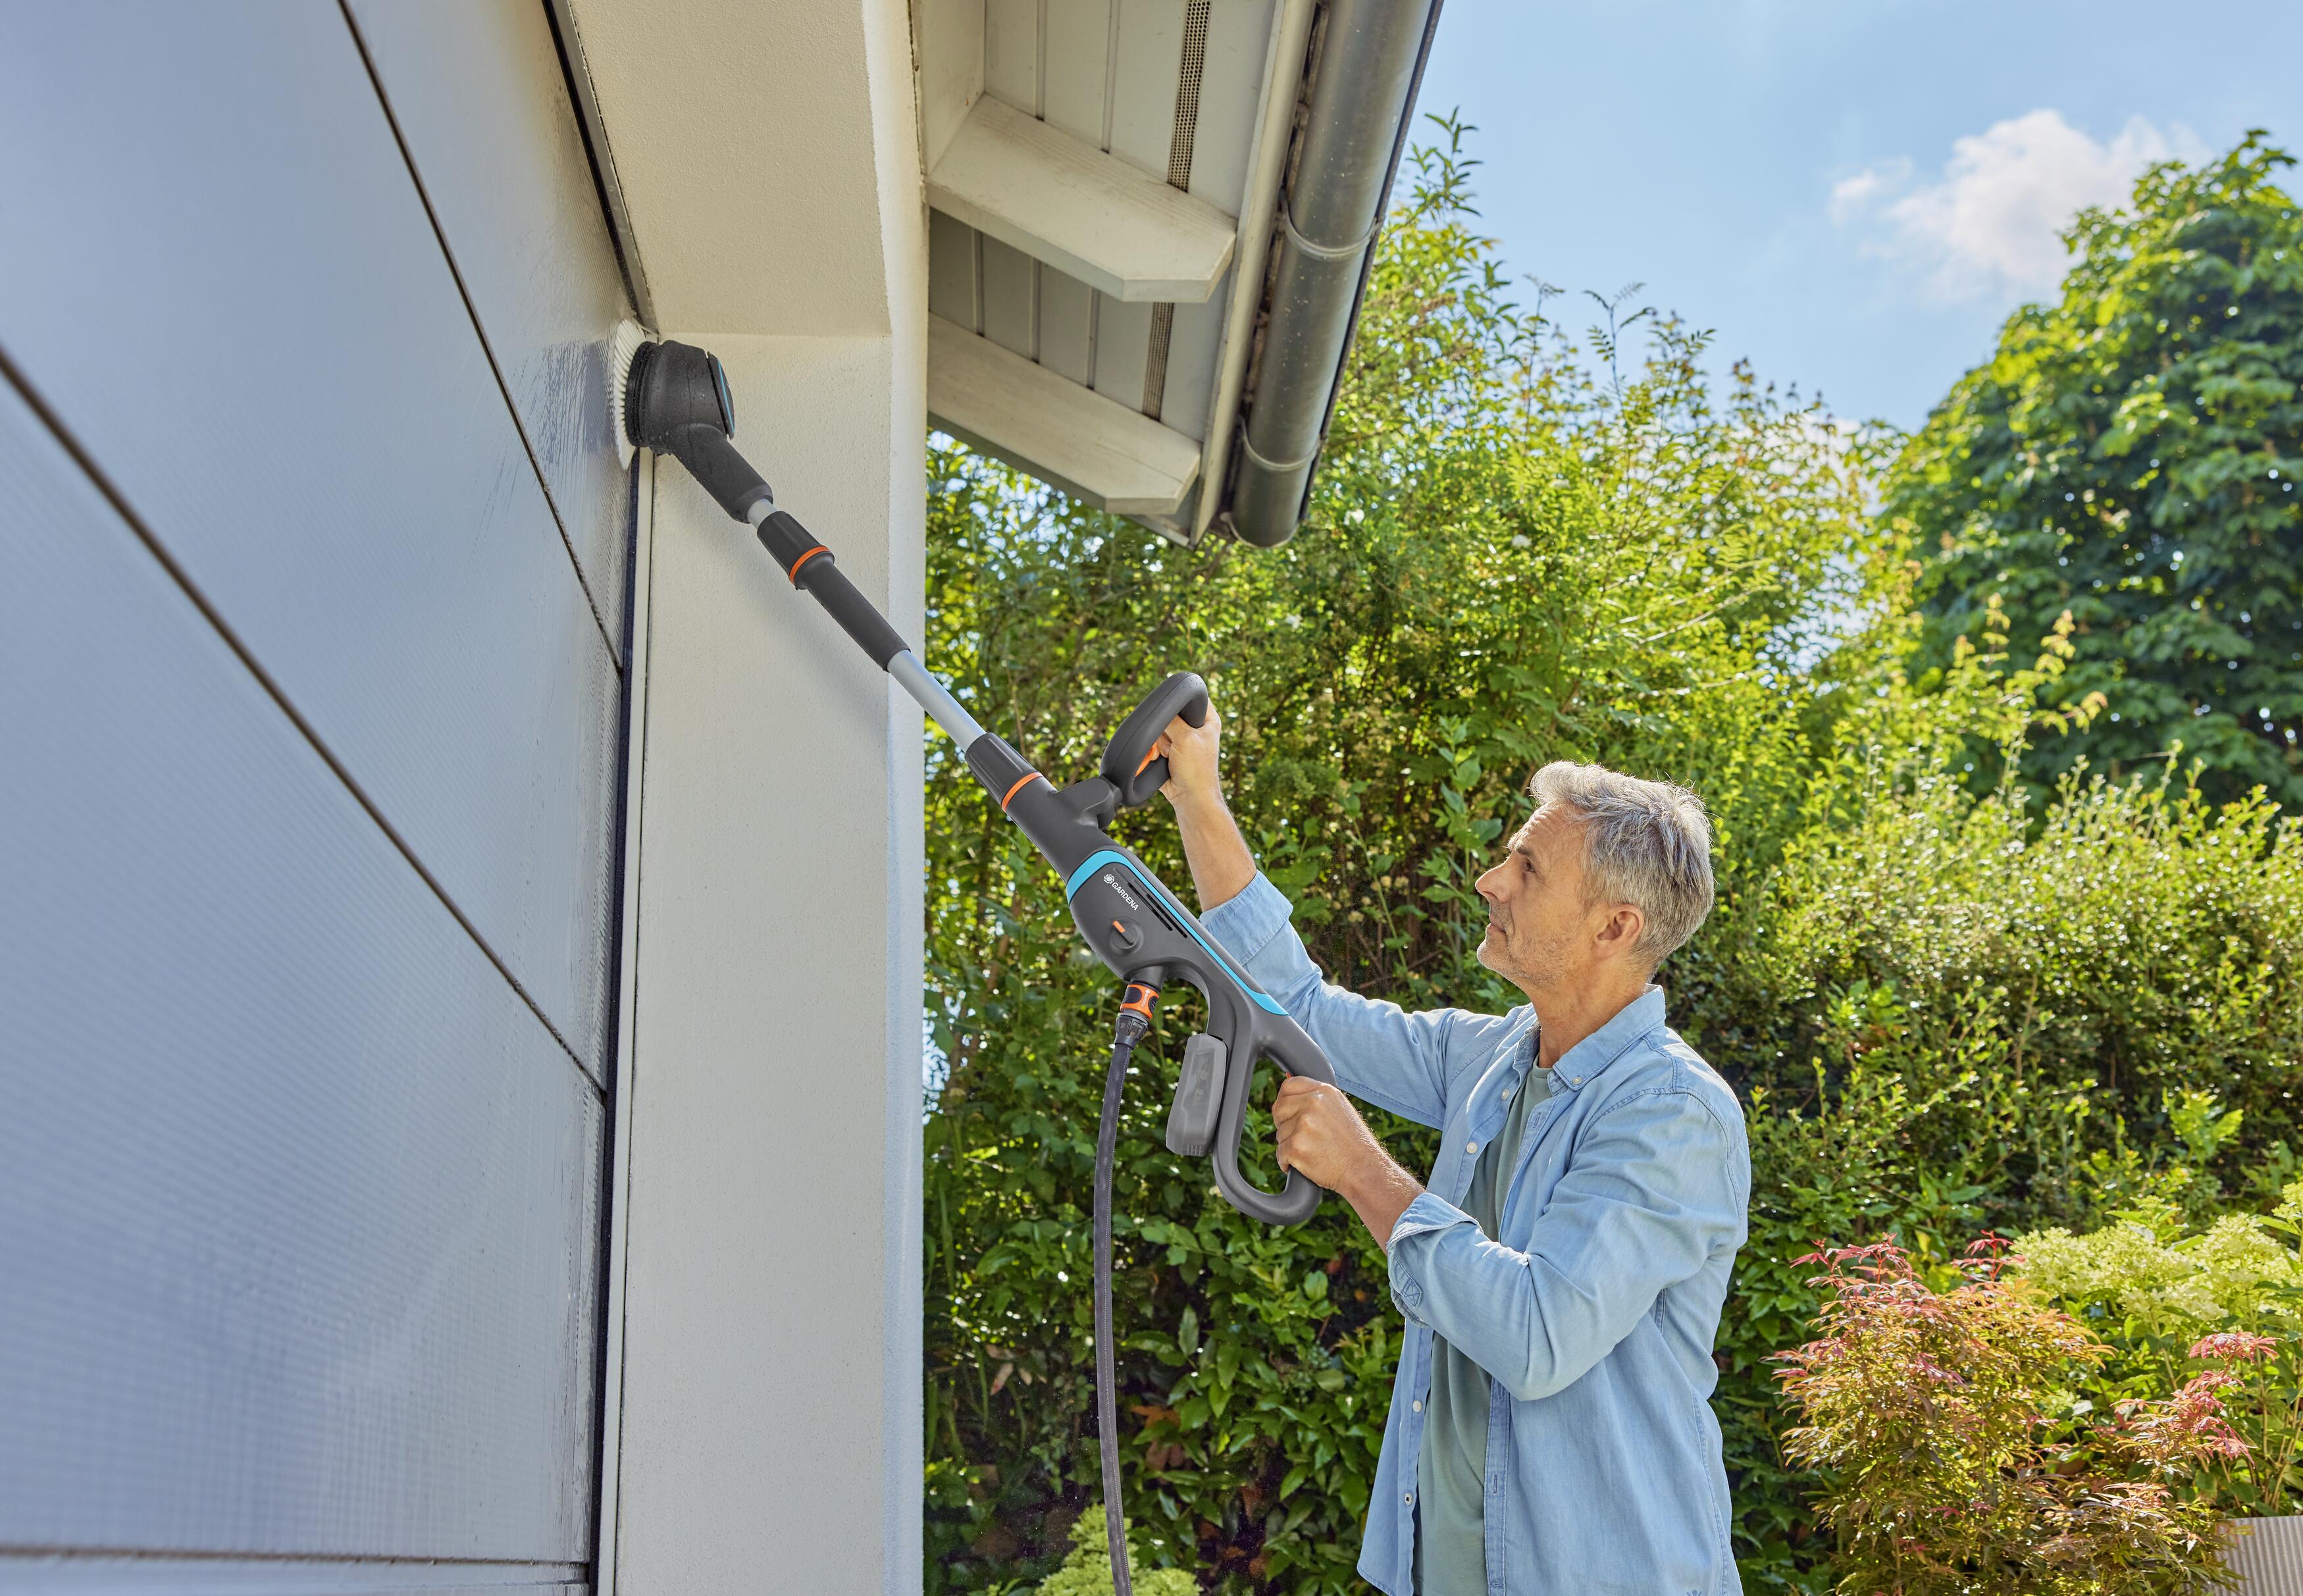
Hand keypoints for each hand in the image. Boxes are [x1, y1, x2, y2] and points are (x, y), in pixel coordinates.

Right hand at [1154, 702, 1222, 814]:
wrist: (1188, 797)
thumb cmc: (1196, 770)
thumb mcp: (1186, 738)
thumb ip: (1172, 719)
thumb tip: (1158, 708)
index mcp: (1208, 719)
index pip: (1192, 698)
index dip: (1181, 702)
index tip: (1176, 717)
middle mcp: (1195, 727)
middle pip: (1171, 713)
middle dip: (1167, 728)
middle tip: (1175, 742)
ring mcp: (1181, 738)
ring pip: (1160, 728)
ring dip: (1161, 742)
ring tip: (1171, 755)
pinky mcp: (1169, 749)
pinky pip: (1154, 741)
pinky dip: (1156, 750)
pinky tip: (1164, 759)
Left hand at [1273, 1077, 1422, 1244]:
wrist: (1363, 1170)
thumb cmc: (1353, 1144)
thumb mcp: (1340, 1110)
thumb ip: (1317, 1100)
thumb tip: (1290, 1097)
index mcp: (1324, 1092)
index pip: (1288, 1086)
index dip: (1284, 1100)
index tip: (1286, 1113)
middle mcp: (1313, 1103)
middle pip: (1279, 1108)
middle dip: (1283, 1124)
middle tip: (1298, 1137)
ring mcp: (1304, 1124)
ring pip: (1280, 1133)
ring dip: (1289, 1145)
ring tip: (1312, 1152)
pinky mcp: (1296, 1146)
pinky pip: (1280, 1153)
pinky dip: (1286, 1162)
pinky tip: (1303, 1164)